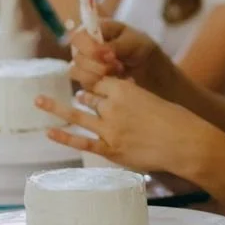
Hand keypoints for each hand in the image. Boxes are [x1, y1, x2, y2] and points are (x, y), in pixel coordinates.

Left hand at [36, 77, 203, 173]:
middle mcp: (112, 107)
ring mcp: (109, 129)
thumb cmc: (176, 120)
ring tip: (39, 100)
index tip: (83, 75)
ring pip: (79, 115)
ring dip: (57, 108)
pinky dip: (64, 137)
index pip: (99, 80)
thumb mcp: (153, 98)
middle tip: (81, 95)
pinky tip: (49, 131)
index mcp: (124, 90)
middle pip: (89, 97)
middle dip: (85, 96)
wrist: (184, 143)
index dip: (92, 78)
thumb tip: (122, 95)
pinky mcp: (110, 150)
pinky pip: (82, 142)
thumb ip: (133, 97)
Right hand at [68, 20, 159, 90]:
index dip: (89, 48)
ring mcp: (83, 63)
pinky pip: (84, 84)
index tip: (109, 55)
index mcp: (91, 30)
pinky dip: (100, 84)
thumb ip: (116, 45)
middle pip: (77, 57)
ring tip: (118, 73)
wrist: (146, 64)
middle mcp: (83, 46)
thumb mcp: (132, 41)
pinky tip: (115, 80)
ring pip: (76, 72)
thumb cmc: (138, 46)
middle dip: (98, 65)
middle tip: (119, 66)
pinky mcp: (86, 78)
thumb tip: (101, 51)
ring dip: (97, 75)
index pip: (77, 38)